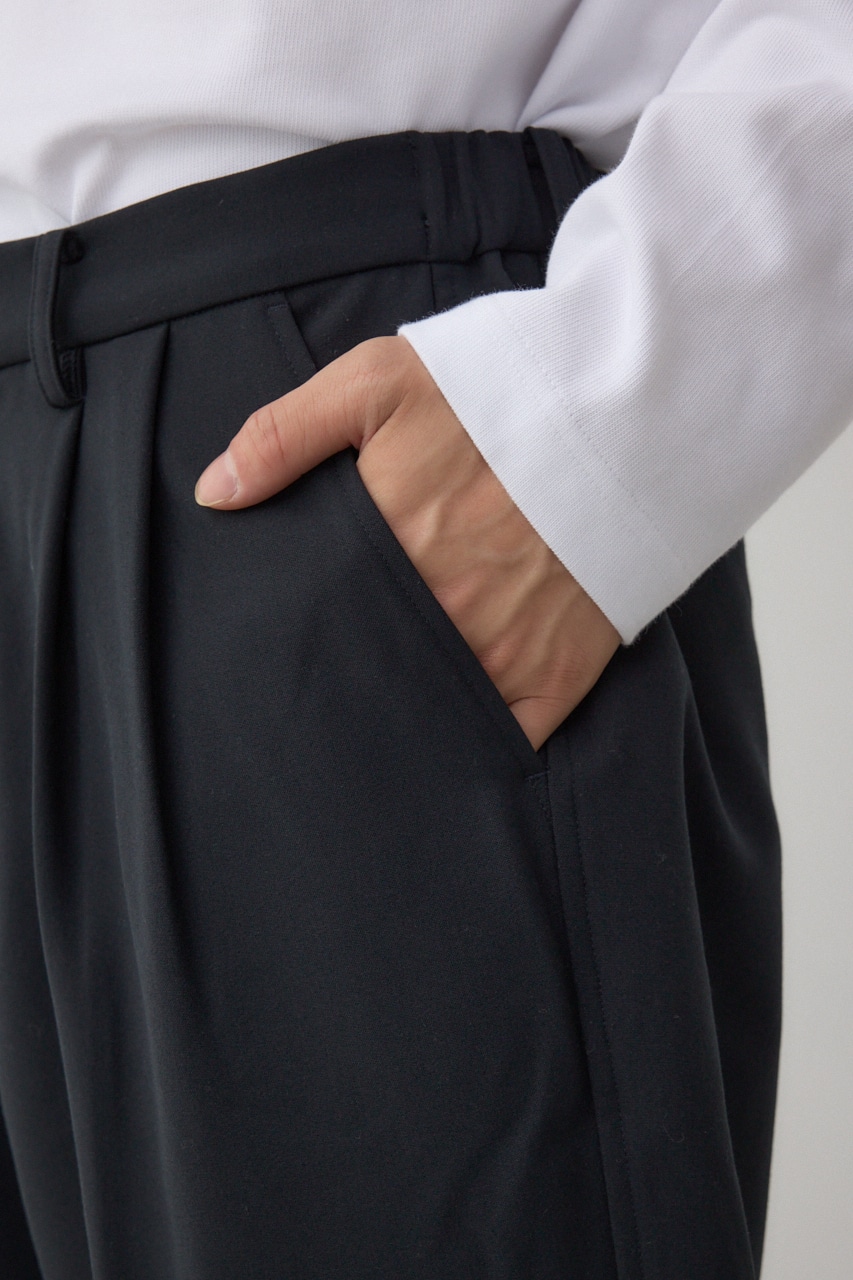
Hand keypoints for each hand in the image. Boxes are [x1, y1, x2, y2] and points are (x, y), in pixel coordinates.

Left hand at [195, 336, 618, 749]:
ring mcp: (501, 652)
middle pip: (372, 673)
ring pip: (432, 712)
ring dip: (407, 717)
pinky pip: (508, 737)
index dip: (301, 639)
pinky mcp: (557, 673)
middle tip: (328, 696)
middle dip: (348, 682)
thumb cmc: (496, 394)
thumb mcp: (377, 383)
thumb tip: (213, 494)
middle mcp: (441, 616)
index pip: (320, 622)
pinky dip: (480, 746)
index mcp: (387, 553)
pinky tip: (454, 748)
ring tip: (379, 733)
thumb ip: (284, 434)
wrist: (625, 411)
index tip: (287, 648)